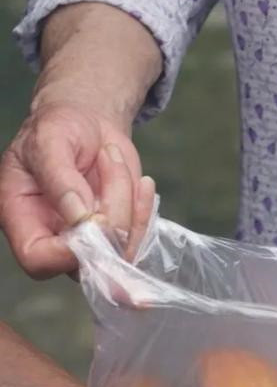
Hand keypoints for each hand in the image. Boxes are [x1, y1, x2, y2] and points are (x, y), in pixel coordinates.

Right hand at [0, 102, 151, 277]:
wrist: (87, 125)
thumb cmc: (58, 128)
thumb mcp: (49, 141)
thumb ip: (59, 179)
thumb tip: (79, 217)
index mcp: (22, 219)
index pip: (37, 258)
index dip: (66, 252)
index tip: (91, 215)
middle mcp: (55, 240)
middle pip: (87, 261)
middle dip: (111, 215)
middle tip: (109, 160)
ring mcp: (89, 244)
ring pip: (119, 252)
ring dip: (129, 205)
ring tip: (114, 160)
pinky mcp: (117, 239)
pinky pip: (140, 242)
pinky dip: (144, 212)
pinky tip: (141, 184)